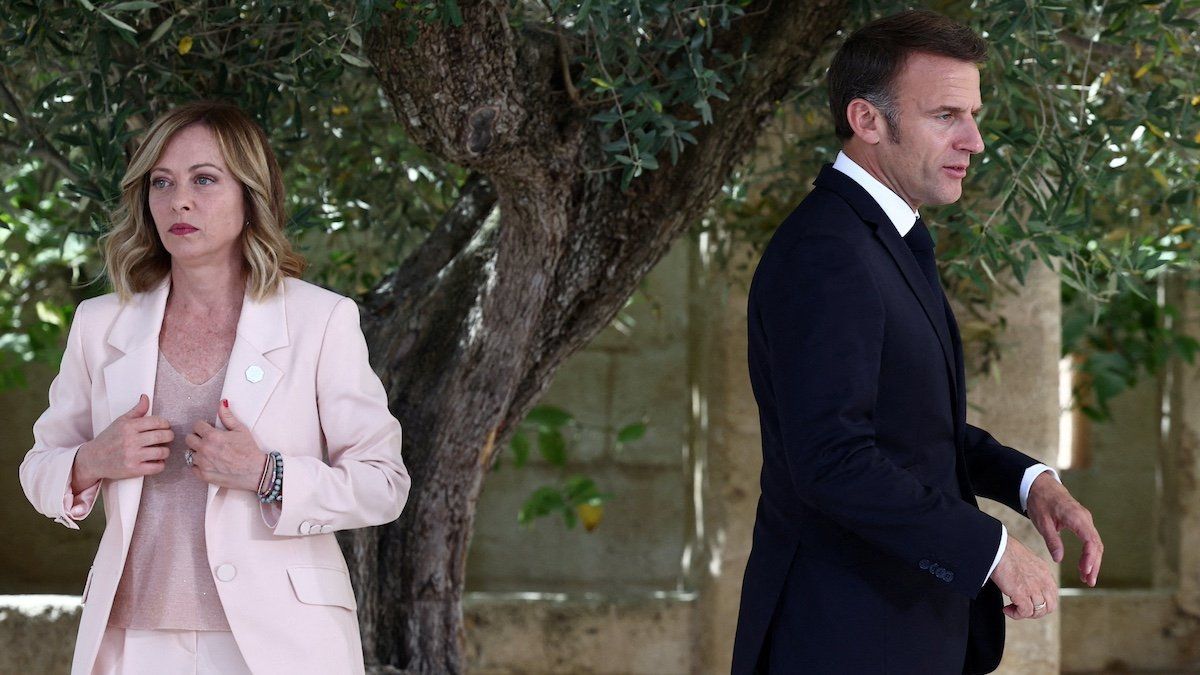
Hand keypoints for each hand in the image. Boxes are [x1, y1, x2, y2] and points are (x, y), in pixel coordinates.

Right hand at [72, 394, 172, 489]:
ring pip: (162, 452)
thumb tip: (145, 397)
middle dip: (169, 436)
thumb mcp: (121, 422)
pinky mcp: (133, 469)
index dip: (165, 424)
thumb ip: (136, 410)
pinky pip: (157, 467)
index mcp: (129, 426)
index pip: (157, 422)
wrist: (93, 459)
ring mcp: (132, 456)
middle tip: (167, 438)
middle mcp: (131, 440)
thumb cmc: (109, 439)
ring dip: (166, 451)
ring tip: (162, 450)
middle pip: (162, 436)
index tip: (165, 427)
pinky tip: (157, 461)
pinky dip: (161, 465)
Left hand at [185, 399, 265, 491]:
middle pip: (189, 439)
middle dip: (197, 437)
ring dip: (197, 451)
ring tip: (209, 453)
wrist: (256, 471)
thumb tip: (222, 404)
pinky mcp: (204, 475)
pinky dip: (198, 465)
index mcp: (213, 436)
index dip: (203, 426)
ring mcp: (203, 463)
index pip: (196, 425)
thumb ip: (228, 417)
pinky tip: (209, 463)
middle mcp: (205, 449)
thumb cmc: (249, 450)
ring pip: (189, 453)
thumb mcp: (241, 430)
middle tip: (208, 440)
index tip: (209, 429)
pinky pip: (192, 467)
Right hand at [991, 536, 1057, 619]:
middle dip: (1036, 612)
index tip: (1030, 603)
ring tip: (1011, 609)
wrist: (998, 547)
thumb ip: (1031, 573)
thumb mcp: (1026, 561)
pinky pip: (1024, 612)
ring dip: (1024, 613)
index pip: (1053, 596)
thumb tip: (1025, 583)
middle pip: (1049, 607)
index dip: (1042, 604)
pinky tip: (1006, 609)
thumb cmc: (1006, 551)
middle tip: (1022, 609)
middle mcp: (1043, 581)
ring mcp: (1033, 588)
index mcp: (1045, 572)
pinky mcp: (1022, 593)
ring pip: (1037, 612)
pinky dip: (1015, 614)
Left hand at [1025, 472, 1103, 586]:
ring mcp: (1085, 520)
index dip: (1090, 557)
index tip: (1085, 571)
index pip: (1090, 540)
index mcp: (1076, 517)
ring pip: (1095, 543)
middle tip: (1089, 582)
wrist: (1039, 484)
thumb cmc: (1040, 501)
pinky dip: (1089, 553)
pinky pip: (1090, 539)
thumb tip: (1058, 559)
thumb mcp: (1042, 522)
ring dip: (1093, 561)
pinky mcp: (1082, 522)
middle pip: (1096, 545)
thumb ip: (1052, 540)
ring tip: (1086, 578)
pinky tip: (1084, 566)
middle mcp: (1085, 518)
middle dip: (1094, 564)